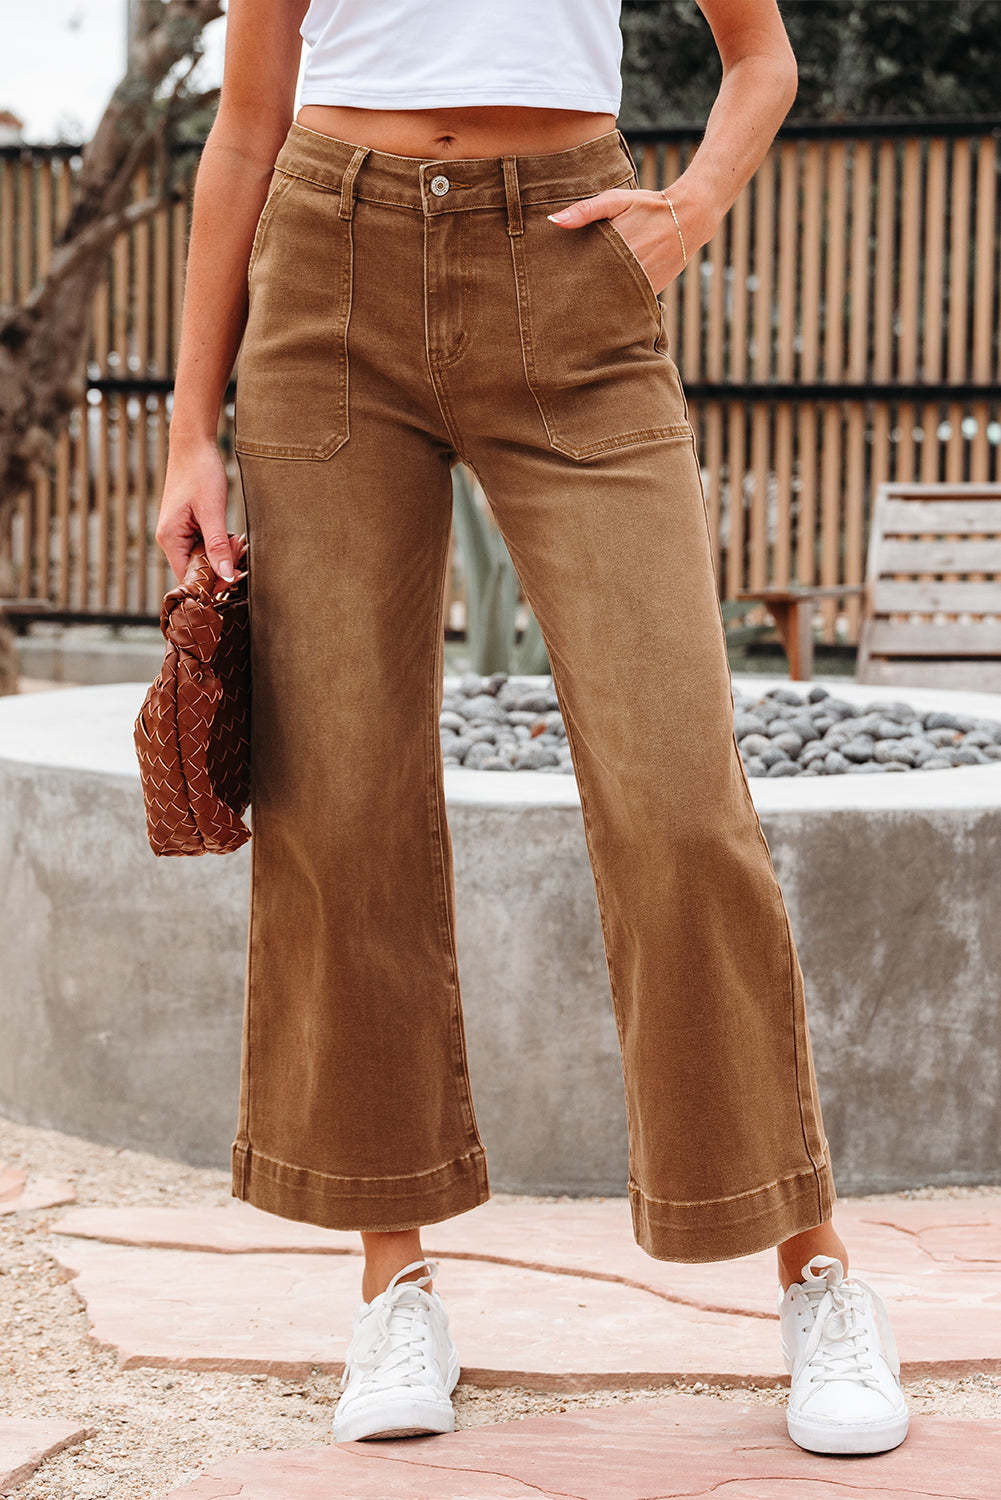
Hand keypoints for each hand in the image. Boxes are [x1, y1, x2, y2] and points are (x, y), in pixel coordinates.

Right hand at [155, 439, 238, 587]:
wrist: (194, 445)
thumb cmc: (201, 473)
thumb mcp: (213, 511)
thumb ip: (219, 546)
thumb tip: (226, 576)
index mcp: (170, 538)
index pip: (189, 577)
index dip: (213, 582)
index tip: (236, 575)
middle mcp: (170, 539)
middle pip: (197, 570)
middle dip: (221, 565)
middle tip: (240, 549)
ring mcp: (178, 533)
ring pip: (203, 559)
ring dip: (223, 554)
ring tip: (238, 540)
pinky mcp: (187, 527)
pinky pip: (204, 546)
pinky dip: (220, 544)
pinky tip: (232, 536)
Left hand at [547, 186, 701, 298]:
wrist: (690, 217)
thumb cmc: (648, 206)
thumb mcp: (616, 200)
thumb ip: (585, 211)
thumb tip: (553, 221)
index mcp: (614, 250)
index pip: (581, 274)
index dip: (567, 281)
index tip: (552, 286)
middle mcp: (627, 272)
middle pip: (594, 291)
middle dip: (579, 295)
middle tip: (559, 303)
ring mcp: (641, 285)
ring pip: (611, 300)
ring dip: (598, 302)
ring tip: (578, 308)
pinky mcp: (651, 292)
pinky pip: (628, 303)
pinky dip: (617, 302)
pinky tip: (604, 303)